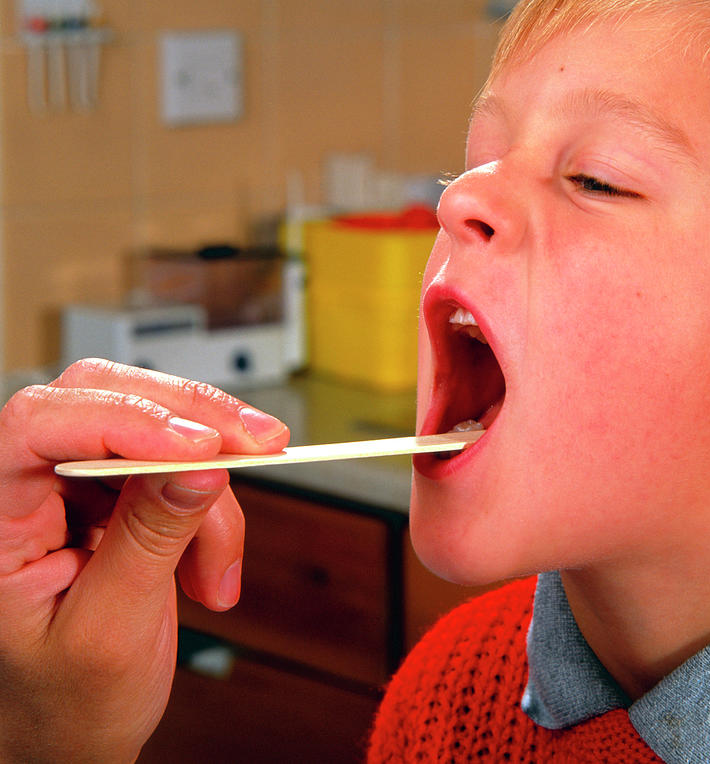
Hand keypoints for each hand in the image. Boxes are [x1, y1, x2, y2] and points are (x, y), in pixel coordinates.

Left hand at [0, 359, 288, 763]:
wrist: (76, 731)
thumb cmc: (65, 700)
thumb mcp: (109, 630)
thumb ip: (150, 539)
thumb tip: (201, 466)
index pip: (38, 425)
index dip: (120, 419)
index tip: (200, 445)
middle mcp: (31, 484)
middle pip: (109, 398)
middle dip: (192, 422)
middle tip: (259, 446)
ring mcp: (78, 484)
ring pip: (163, 430)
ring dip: (213, 494)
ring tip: (218, 571)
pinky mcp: (122, 491)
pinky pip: (185, 466)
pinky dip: (216, 511)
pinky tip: (212, 567)